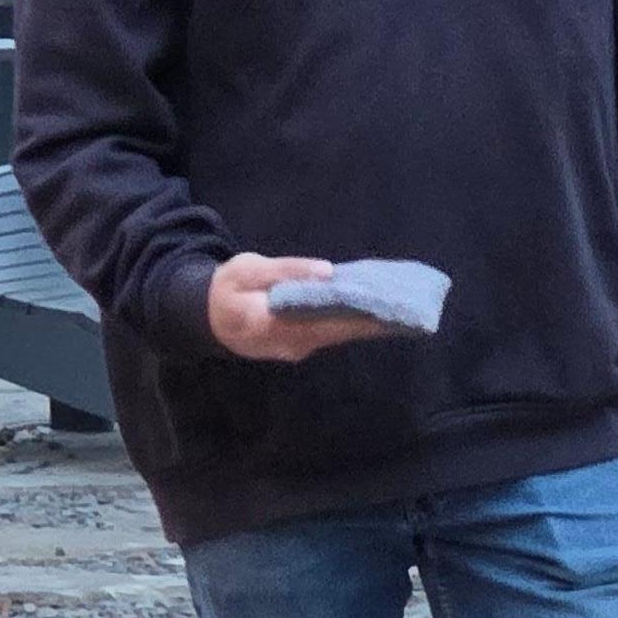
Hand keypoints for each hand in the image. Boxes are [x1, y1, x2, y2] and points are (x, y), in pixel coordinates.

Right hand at [205, 251, 389, 362]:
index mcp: (268, 322)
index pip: (321, 319)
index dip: (355, 315)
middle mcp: (288, 343)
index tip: (385, 307)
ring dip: (368, 324)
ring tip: (401, 309)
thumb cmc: (226, 289)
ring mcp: (296, 348)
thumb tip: (327, 271)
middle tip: (409, 311)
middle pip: (338, 332)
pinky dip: (354, 323)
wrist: (209, 319)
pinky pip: (332, 334)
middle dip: (374, 322)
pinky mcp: (302, 345)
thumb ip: (285, 270)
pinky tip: (376, 312)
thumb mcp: (246, 268)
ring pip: (338, 335)